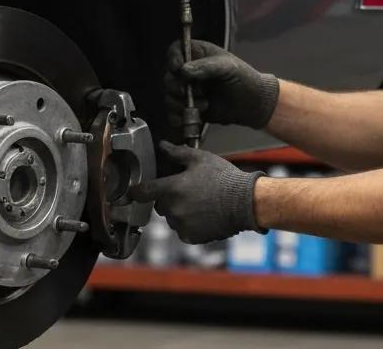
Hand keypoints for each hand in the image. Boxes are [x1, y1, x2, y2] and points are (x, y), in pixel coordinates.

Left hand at [129, 141, 262, 243]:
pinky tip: (203, 215)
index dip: (137, 190)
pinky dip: (189, 225)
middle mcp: (173, 209)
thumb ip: (177, 153)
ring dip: (179, 212)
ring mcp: (181, 225)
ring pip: (172, 218)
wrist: (245, 202)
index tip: (137, 189)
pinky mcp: (191, 236)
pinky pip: (183, 230)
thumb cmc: (224, 178)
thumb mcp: (200, 159)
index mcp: (171, 188)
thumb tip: (163, 145)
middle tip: (186, 191)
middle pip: (159, 205)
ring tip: (198, 203)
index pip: (141, 192)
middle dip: (168, 199)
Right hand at [165, 40, 278, 130]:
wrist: (252, 104)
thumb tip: (183, 70)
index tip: (178, 69)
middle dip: (179, 87)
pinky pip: (174, 113)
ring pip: (169, 96)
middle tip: (198, 92)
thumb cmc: (244, 78)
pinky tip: (193, 118)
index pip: (176, 51)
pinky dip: (179, 117)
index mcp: (198, 54)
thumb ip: (206, 67)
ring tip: (204, 105)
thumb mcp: (228, 67)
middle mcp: (189, 71)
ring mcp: (187, 91)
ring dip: (182, 104)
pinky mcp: (188, 108)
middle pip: (169, 76)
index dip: (173, 59)